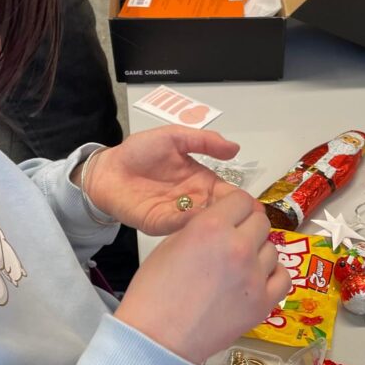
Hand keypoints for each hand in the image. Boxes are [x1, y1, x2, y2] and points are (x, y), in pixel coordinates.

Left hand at [80, 126, 242, 235]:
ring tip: (227, 226)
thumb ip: (204, 141)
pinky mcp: (159, 224)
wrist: (109, 168)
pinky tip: (198, 222)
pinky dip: (189, 225)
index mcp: (202, 181)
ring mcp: (177, 215)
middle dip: (234, 220)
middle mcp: (194, 201)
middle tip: (248, 225)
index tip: (255, 209)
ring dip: (214, 226)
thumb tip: (235, 148)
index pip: (229, 195)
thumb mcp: (175, 137)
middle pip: (220, 214)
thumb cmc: (140, 152)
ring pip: (202, 224)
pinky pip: (178, 226)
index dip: (243, 202)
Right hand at [115, 190, 289, 363]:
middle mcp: (239, 246)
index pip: (241, 200)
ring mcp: (255, 276)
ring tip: (240, 266)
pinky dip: (272, 275)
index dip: (234, 206)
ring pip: (272, 249)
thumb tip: (221, 220)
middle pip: (260, 222)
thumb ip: (200, 226)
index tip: (230, 214)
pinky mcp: (263, 303)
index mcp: (211, 226)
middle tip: (234, 240)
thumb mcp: (170, 244)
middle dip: (247, 226)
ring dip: (258, 252)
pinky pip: (283, 278)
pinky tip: (258, 279)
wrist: (158, 337)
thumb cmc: (154, 292)